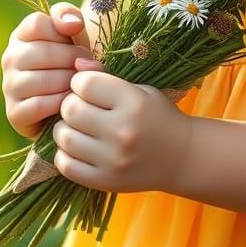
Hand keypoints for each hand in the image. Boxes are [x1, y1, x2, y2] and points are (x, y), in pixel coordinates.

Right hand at [1, 3, 92, 139]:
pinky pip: (41, 105)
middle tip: (87, 65)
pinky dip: (61, 102)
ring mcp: (9, 85)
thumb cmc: (71, 60)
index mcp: (21, 35)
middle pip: (44, 52)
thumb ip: (69, 15)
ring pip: (45, 80)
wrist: (71, 101)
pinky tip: (72, 100)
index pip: (37, 24)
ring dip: (70, 81)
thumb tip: (71, 24)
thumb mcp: (72, 32)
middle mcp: (10, 58)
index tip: (78, 42)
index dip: (63, 33)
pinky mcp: (14, 112)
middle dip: (73, 58)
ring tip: (81, 82)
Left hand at [52, 59, 192, 193]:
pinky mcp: (105, 181)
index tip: (87, 87)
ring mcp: (113, 160)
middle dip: (70, 104)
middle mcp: (123, 131)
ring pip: (64, 137)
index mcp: (133, 103)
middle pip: (71, 110)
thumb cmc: (157, 116)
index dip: (80, 82)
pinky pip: (65, 166)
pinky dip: (65, 154)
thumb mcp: (139, 89)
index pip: (85, 84)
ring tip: (77, 127)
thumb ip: (105, 75)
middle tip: (80, 106)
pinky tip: (78, 147)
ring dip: (65, 128)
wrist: (181, 157)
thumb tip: (76, 64)